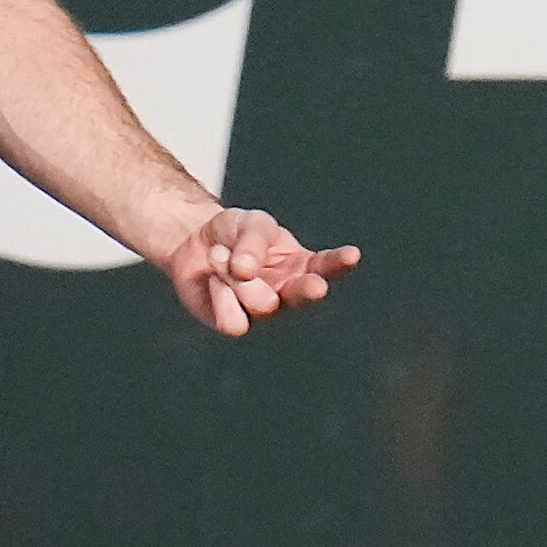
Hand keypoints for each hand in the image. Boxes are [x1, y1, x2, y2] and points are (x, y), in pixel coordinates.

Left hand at [163, 207, 359, 336]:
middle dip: (309, 290)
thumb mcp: (250, 223)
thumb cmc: (233, 232)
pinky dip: (220, 293)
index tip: (352, 256)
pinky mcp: (237, 324)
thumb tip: (247, 270)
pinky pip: (233, 319)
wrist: (193, 244)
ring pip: (262, 304)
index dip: (339, 262)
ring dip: (236, 277)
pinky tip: (215, 282)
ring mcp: (263, 312)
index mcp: (301, 265)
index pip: (326, 265)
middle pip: (303, 296)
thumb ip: (253, 242)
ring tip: (222, 258)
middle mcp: (288, 292)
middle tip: (317, 286)